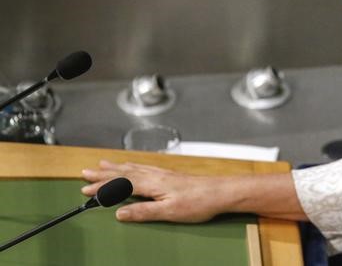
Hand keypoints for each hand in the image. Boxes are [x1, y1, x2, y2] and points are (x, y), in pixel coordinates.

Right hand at [81, 160, 225, 222]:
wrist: (221, 192)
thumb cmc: (198, 202)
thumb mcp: (168, 212)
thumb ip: (143, 211)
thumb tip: (119, 213)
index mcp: (152, 184)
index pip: (120, 184)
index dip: (102, 187)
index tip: (84, 189)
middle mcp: (155, 175)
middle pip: (124, 172)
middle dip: (103, 174)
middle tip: (85, 172)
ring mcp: (163, 174)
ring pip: (133, 168)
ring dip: (116, 167)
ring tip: (103, 164)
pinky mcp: (171, 176)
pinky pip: (144, 168)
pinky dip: (132, 166)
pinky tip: (133, 167)